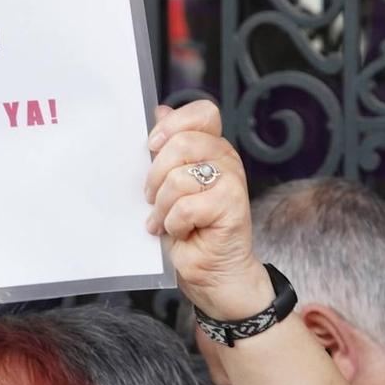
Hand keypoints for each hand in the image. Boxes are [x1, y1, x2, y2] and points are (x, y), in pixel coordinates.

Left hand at [143, 100, 271, 320]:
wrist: (214, 274)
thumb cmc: (192, 233)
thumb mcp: (170, 187)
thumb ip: (167, 150)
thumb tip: (158, 110)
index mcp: (213, 149)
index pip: (202, 112)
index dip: (173, 124)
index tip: (152, 147)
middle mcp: (227, 160)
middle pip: (182, 142)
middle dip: (156, 175)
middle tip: (153, 199)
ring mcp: (233, 182)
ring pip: (179, 177)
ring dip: (163, 207)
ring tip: (166, 221)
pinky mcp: (232, 206)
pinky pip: (186, 206)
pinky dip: (174, 224)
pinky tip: (180, 233)